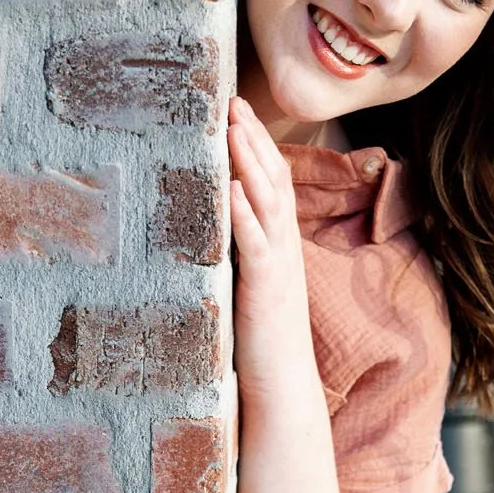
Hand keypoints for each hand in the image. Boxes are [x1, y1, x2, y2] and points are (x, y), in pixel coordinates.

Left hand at [228, 96, 318, 400]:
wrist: (283, 390)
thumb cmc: (262, 345)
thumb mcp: (249, 289)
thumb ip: (237, 258)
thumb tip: (210, 231)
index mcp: (279, 248)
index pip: (273, 185)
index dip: (258, 147)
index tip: (237, 114)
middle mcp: (284, 251)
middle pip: (273, 182)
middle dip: (253, 140)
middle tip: (232, 102)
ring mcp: (278, 269)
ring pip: (267, 204)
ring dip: (249, 163)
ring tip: (232, 129)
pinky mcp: (265, 291)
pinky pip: (256, 246)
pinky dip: (245, 215)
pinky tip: (232, 189)